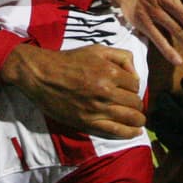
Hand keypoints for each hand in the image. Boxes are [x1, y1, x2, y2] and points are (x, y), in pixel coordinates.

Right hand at [1, 43, 143, 138]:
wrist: (43, 75)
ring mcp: (97, 109)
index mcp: (110, 72)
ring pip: (129, 117)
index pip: (135, 84)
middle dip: (137, 104)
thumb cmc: (70, 61)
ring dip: (138, 119)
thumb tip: (135, 74)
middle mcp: (106, 91)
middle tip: (134, 105)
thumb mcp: (97, 49)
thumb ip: (121, 56)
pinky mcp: (88, 122)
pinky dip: (128, 133)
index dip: (134, 87)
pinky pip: (115, 131)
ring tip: (139, 120)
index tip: (129, 90)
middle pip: (134, 102)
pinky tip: (134, 132)